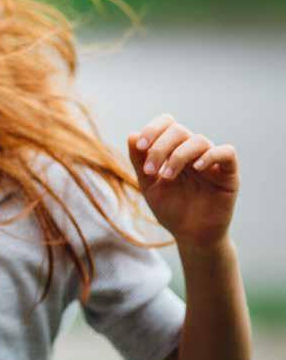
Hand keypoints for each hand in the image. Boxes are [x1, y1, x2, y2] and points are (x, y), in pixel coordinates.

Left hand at [127, 113, 239, 249]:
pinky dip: (211, 155)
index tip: (140, 147)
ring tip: (166, 177)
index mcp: (174, 149)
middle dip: (160, 147)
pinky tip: (196, 167)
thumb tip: (131, 134)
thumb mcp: (148, 185)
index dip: (152, 129)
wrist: (189, 235)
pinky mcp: (229, 174)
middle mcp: (193, 151)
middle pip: (179, 130)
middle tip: (150, 170)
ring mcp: (212, 161)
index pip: (167, 123)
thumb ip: (140, 161)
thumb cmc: (170, 209)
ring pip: (199, 140)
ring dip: (178, 156)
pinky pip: (227, 153)